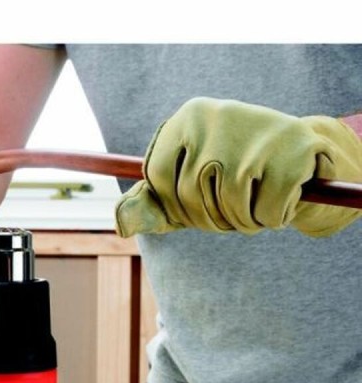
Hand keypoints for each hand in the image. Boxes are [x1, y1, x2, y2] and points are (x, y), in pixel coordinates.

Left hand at [115, 97, 361, 237]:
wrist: (304, 154)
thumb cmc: (232, 174)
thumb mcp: (185, 185)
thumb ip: (151, 205)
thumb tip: (119, 224)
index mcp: (187, 117)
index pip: (156, 179)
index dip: (174, 205)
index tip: (196, 203)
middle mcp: (217, 117)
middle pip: (190, 198)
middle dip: (210, 218)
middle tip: (232, 205)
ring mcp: (256, 132)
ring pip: (229, 209)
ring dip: (243, 222)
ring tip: (255, 201)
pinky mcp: (294, 153)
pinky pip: (266, 214)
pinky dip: (272, 218)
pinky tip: (281, 197)